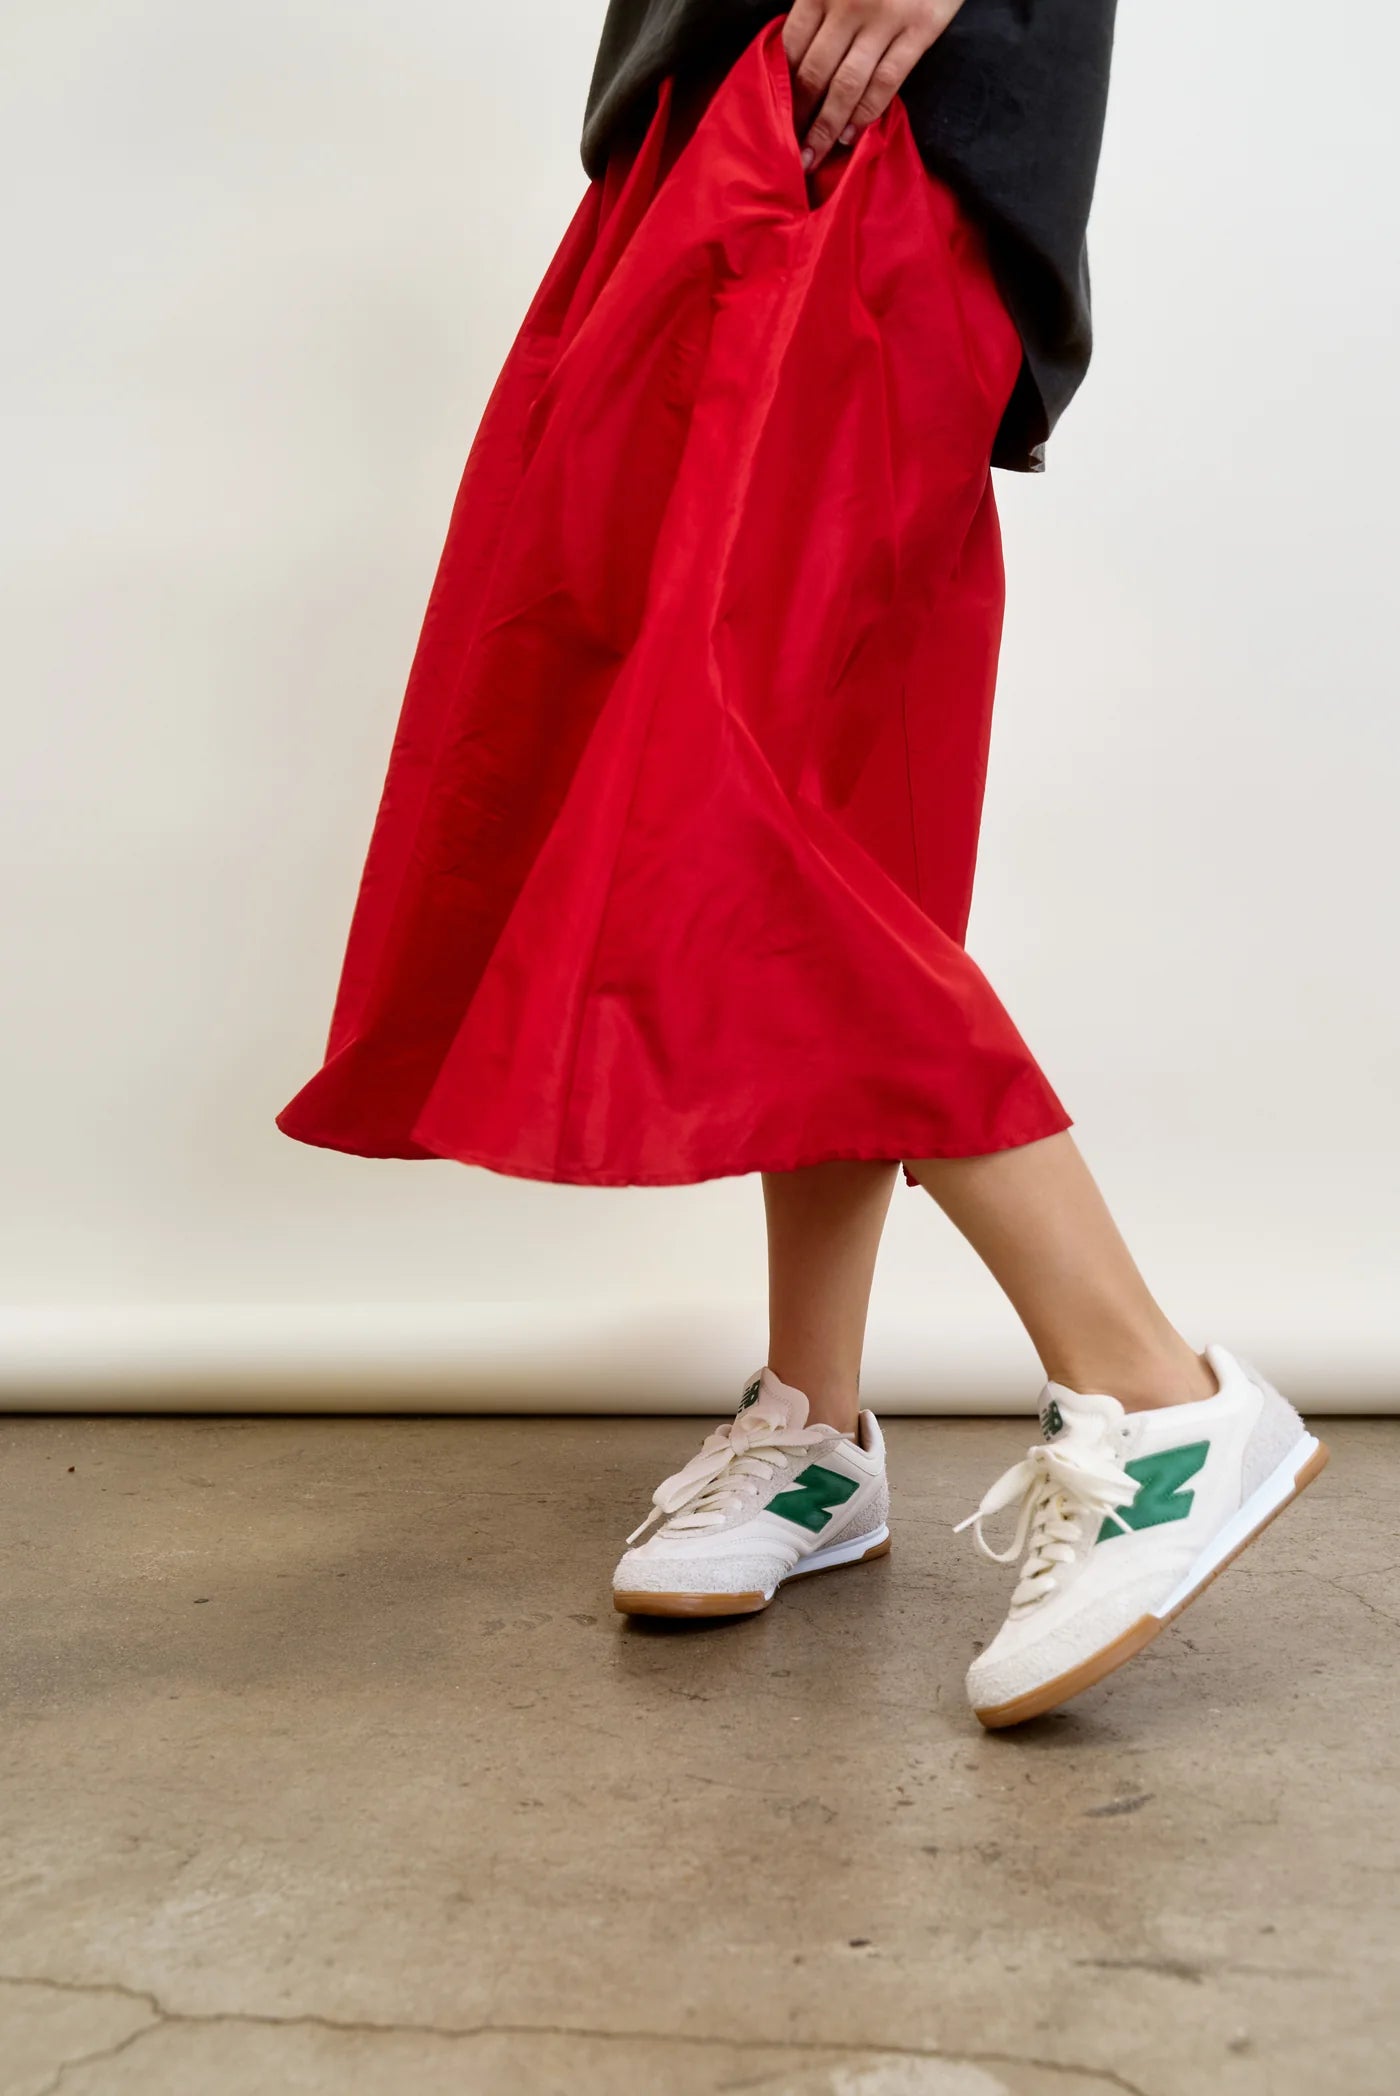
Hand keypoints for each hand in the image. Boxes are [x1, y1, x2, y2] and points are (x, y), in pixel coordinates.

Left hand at [782, 0, 965, 170]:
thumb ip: (819, 9)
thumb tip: (794, 61)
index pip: (791, 47)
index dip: (780, 88)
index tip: (774, 118)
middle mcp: (849, 4)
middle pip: (814, 73)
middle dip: (799, 118)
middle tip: (789, 151)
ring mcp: (885, 19)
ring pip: (846, 85)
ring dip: (826, 127)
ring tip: (814, 156)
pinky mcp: (920, 29)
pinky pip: (887, 81)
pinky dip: (867, 113)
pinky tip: (851, 135)